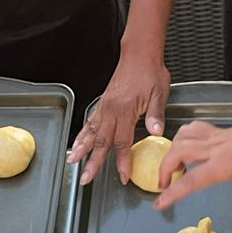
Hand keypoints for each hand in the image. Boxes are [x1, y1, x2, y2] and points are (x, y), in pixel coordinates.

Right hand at [68, 46, 170, 185]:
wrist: (139, 54)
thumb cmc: (150, 72)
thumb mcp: (159, 93)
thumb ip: (156, 115)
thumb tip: (157, 132)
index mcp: (125, 110)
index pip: (122, 143)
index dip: (121, 162)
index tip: (122, 176)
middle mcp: (111, 110)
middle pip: (100, 142)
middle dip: (92, 162)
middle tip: (85, 178)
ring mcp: (105, 107)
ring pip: (90, 132)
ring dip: (81, 149)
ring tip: (72, 161)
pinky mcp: (103, 103)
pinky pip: (89, 122)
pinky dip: (82, 134)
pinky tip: (77, 142)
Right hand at [154, 111, 231, 232]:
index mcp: (223, 164)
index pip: (191, 180)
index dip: (173, 193)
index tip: (159, 203)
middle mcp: (215, 147)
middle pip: (178, 152)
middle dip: (164, 169)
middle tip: (163, 186)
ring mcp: (216, 136)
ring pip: (183, 137)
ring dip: (172, 151)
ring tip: (174, 168)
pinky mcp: (220, 130)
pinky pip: (195, 129)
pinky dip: (184, 137)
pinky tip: (188, 148)